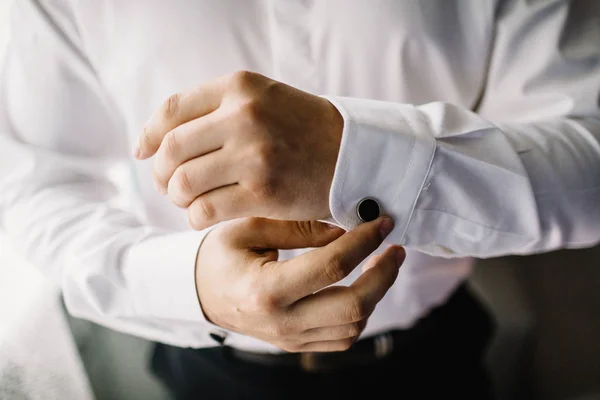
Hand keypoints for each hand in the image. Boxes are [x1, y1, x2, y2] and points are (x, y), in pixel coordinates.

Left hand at [136, 70, 343, 229]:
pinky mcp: (263, 192)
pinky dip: (195, 217)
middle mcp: (244, 116)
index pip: (172, 111)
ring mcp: (254, 155)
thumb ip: (216, 110)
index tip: (142, 152)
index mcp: (240, 87)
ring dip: (177, 197)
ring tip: (187, 201)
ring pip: (183, 183)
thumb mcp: (264, 100)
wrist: (356, 154)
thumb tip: (156, 138)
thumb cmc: (305, 129)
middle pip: (171, 149)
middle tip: (165, 185)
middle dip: (159, 172)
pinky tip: (203, 216)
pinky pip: (205, 210)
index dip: (149, 134)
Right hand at [195, 216, 404, 352]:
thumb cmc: (221, 255)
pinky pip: (343, 337)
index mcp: (266, 290)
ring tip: (379, 262)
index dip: (363, 242)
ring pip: (354, 325)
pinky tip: (361, 285)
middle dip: (384, 276)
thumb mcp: (248, 229)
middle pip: (353, 306)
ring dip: (376, 293)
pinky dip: (362, 312)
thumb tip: (343, 229)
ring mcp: (291, 339)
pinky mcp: (298, 344)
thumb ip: (297, 228)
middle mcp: (282, 322)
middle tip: (394, 248)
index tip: (381, 222)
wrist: (201, 293)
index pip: (330, 267)